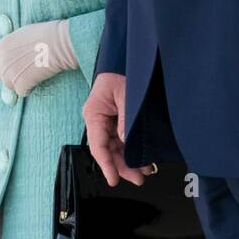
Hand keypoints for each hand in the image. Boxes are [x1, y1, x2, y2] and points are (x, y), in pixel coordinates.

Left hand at [0, 18, 76, 95]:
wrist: (57, 43)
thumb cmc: (45, 34)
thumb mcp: (22, 34)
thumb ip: (13, 45)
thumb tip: (12, 52)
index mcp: (1, 47)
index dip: (5, 62)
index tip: (14, 64)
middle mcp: (2, 61)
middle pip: (0, 74)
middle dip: (10, 74)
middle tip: (24, 72)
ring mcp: (10, 74)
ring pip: (9, 85)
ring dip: (19, 82)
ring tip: (32, 76)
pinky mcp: (20, 84)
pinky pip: (21, 92)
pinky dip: (29, 89)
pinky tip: (37, 80)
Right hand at [82, 71, 154, 187]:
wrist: (124, 60)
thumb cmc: (121, 72)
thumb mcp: (126, 94)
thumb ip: (125, 119)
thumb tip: (126, 142)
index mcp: (94, 114)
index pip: (98, 145)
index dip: (106, 164)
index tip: (113, 179)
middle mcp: (98, 121)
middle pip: (107, 150)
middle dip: (121, 167)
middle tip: (138, 179)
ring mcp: (108, 122)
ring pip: (116, 148)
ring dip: (129, 161)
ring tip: (144, 172)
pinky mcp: (117, 122)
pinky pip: (122, 141)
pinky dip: (132, 151)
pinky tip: (143, 160)